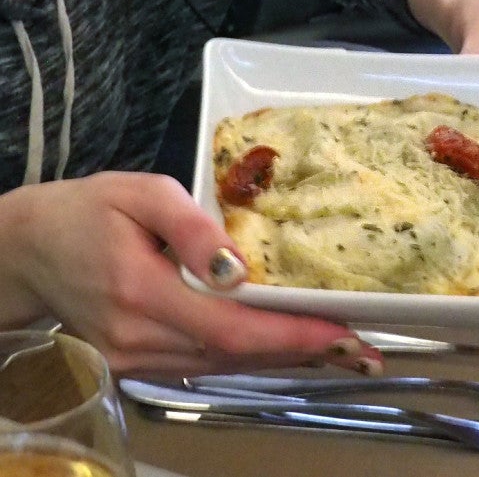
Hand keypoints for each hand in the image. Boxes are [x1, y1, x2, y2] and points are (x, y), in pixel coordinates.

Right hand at [0, 172, 382, 377]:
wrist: (27, 250)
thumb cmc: (86, 210)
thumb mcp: (140, 192)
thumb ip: (192, 227)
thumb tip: (240, 265)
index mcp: (140, 292)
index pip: (230, 327)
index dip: (290, 334)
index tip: (342, 332)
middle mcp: (139, 340)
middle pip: (236, 356)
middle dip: (304, 352)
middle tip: (363, 349)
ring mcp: (135, 360)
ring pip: (225, 367)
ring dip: (285, 359)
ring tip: (341, 351)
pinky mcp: (137, 365)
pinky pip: (207, 366)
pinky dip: (253, 357)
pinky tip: (289, 348)